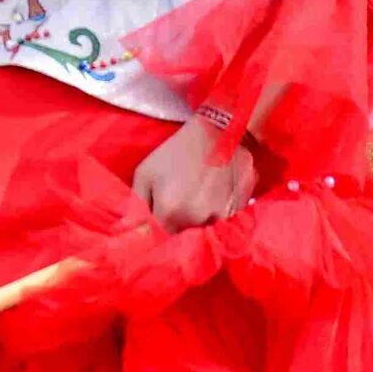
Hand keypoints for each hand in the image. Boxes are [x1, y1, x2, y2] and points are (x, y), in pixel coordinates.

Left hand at [132, 119, 256, 231]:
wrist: (219, 130)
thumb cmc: (176, 151)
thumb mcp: (145, 173)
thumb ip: (136, 206)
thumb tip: (131, 232)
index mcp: (169, 212)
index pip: (161, 240)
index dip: (160, 232)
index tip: (161, 219)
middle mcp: (196, 220)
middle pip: (185, 238)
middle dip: (179, 227)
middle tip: (181, 203)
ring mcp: (222, 217)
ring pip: (206, 231)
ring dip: (200, 221)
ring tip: (200, 196)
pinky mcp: (241, 210)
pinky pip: (226, 223)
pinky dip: (219, 214)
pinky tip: (216, 194)